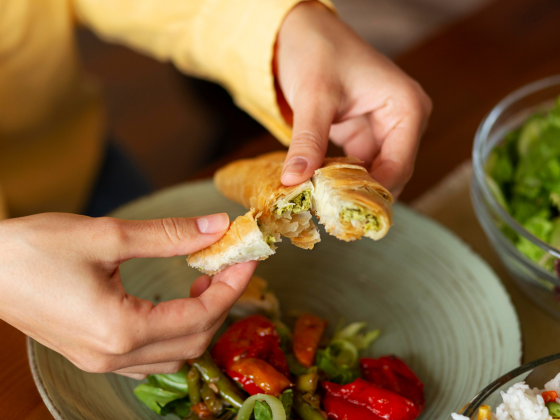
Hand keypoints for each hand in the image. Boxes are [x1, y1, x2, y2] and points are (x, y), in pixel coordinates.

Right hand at [0, 213, 256, 378]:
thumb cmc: (34, 249)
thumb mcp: (107, 235)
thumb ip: (169, 235)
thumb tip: (216, 227)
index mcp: (120, 330)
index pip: (200, 315)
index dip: (232, 285)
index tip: (248, 256)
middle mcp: (114, 356)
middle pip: (194, 340)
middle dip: (222, 301)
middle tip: (231, 264)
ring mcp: (102, 361)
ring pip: (175, 354)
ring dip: (201, 320)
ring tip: (205, 279)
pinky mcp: (94, 354)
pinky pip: (151, 357)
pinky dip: (176, 332)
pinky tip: (176, 302)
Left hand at [276, 1, 431, 196]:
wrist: (301, 30)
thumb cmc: (317, 49)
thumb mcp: (314, 96)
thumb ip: (308, 140)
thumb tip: (294, 181)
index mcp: (407, 108)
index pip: (399, 167)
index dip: (373, 194)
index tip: (341, 214)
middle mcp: (402, 122)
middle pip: (389, 175)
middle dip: (359, 194)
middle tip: (327, 214)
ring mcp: (383, 130)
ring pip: (371, 175)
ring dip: (346, 189)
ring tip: (319, 204)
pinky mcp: (362, 135)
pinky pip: (355, 166)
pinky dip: (337, 178)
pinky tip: (317, 187)